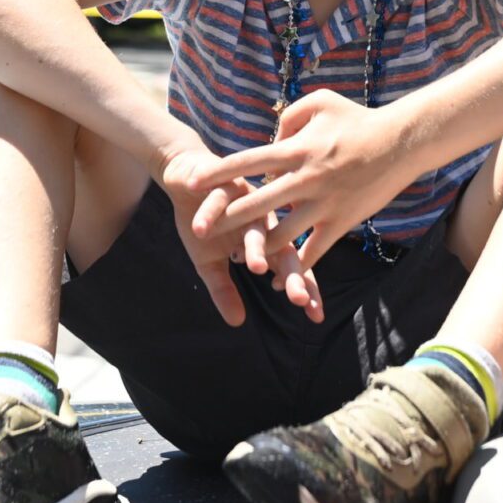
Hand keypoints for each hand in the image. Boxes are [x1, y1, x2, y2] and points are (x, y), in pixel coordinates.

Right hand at [159, 146, 321, 326]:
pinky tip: (200, 230)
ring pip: (256, 225)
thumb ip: (224, 289)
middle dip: (291, 273)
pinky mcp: (225, 182)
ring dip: (256, 245)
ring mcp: (247, 201)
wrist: (187, 179)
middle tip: (298, 298)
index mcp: (266, 239)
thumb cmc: (206, 221)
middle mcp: (264, 220)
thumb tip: (237, 323)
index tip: (315, 314)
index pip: (288, 268)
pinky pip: (219, 201)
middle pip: (282, 248)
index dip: (302, 288)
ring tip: (254, 268)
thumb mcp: (209, 261)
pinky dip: (209, 215)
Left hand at [187, 90, 411, 269]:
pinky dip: (295, 268)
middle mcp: (305, 178)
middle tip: (198, 230)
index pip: (248, 162)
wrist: (401, 143)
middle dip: (225, 218)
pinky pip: (313, 251)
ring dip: (257, 248)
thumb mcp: (320, 103)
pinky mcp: (341, 222)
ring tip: (235, 258)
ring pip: (282, 234)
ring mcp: (324, 203)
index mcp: (296, 149)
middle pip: (257, 203)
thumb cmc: (358, 120)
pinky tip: (279, 280)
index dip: (218, 173)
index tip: (189, 183)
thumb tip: (272, 135)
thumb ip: (289, 117)